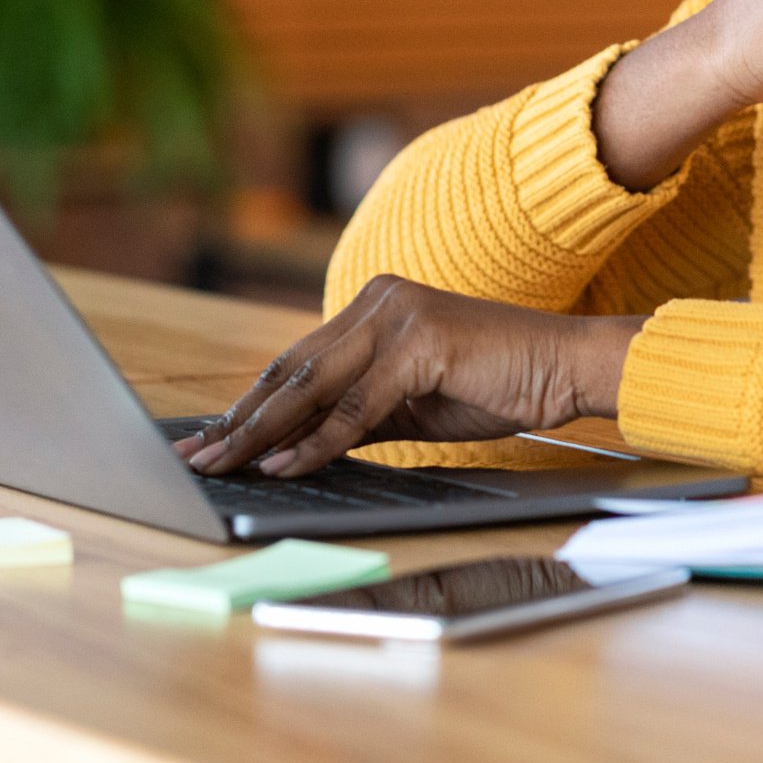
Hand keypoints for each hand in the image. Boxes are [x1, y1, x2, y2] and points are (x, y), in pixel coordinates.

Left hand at [173, 275, 643, 478]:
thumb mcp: (412, 401)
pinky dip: (319, 439)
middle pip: (292, 368)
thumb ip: (357, 413)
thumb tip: (297, 448)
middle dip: (240, 418)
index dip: (250, 403)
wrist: (565, 365)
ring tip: (226, 464)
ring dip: (263, 431)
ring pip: (313, 383)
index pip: (295, 360)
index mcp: (372, 304)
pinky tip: (286, 463)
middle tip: (197, 456)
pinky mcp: (420, 342)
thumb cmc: (495, 383)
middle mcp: (376, 299)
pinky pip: (357, 403)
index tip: (212, 439)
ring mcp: (397, 315)